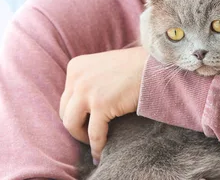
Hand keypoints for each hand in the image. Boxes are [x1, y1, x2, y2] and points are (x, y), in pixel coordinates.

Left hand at [59, 46, 148, 161]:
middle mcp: (76, 77)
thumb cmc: (133, 67)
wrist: (154, 66)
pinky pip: (94, 134)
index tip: (86, 122)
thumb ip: (88, 81)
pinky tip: (101, 153)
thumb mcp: (101, 67)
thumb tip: (80, 108)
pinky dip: (97, 146)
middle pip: (65, 112)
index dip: (75, 113)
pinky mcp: (100, 104)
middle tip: (89, 134)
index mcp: (75, 67)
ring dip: (82, 137)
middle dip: (76, 126)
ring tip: (94, 143)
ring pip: (71, 125)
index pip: (66, 98)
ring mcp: (86, 90)